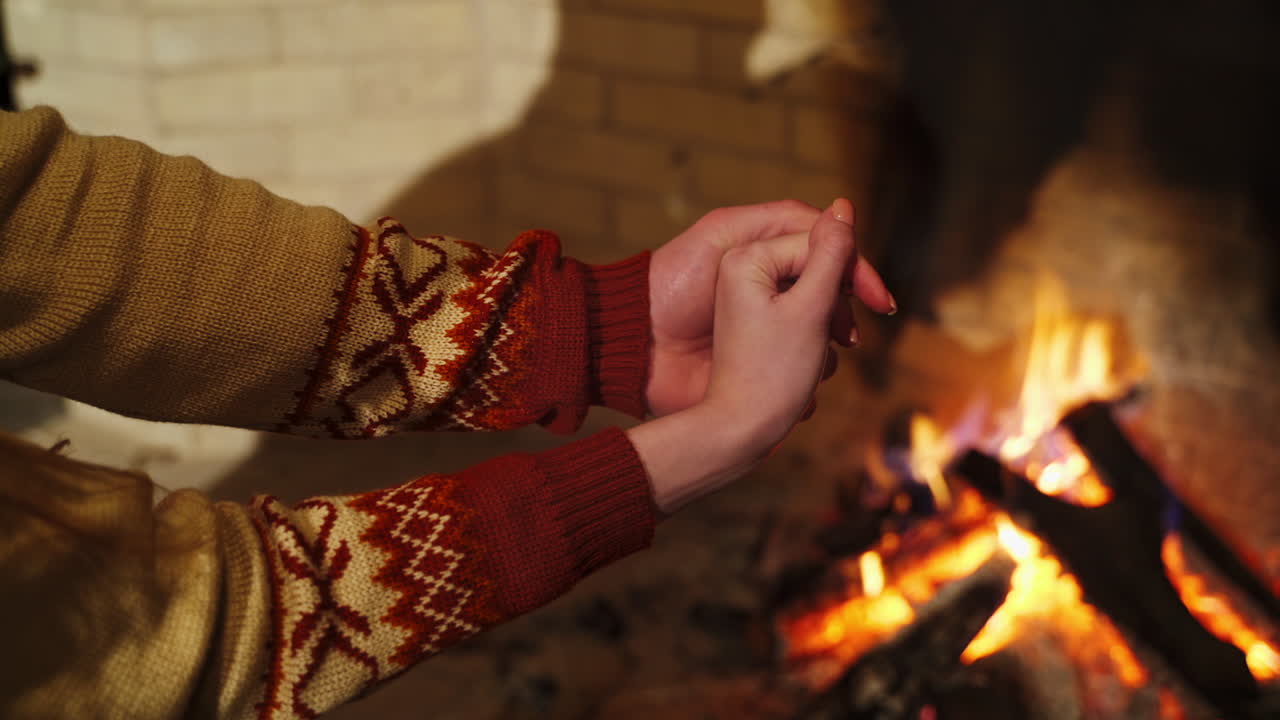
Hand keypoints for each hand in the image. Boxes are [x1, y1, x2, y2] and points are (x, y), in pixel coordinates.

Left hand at [630, 200, 862, 512]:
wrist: (637, 355)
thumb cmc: (678, 294)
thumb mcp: (738, 250)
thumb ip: (796, 231)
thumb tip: (844, 209)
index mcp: (758, 254)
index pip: (824, 252)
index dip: (854, 273)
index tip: (878, 301)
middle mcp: (762, 285)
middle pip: (825, 290)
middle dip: (838, 313)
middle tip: (845, 336)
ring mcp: (760, 323)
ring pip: (817, 328)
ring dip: (823, 346)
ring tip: (814, 362)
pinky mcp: (754, 355)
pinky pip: (800, 358)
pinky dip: (806, 369)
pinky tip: (799, 383)